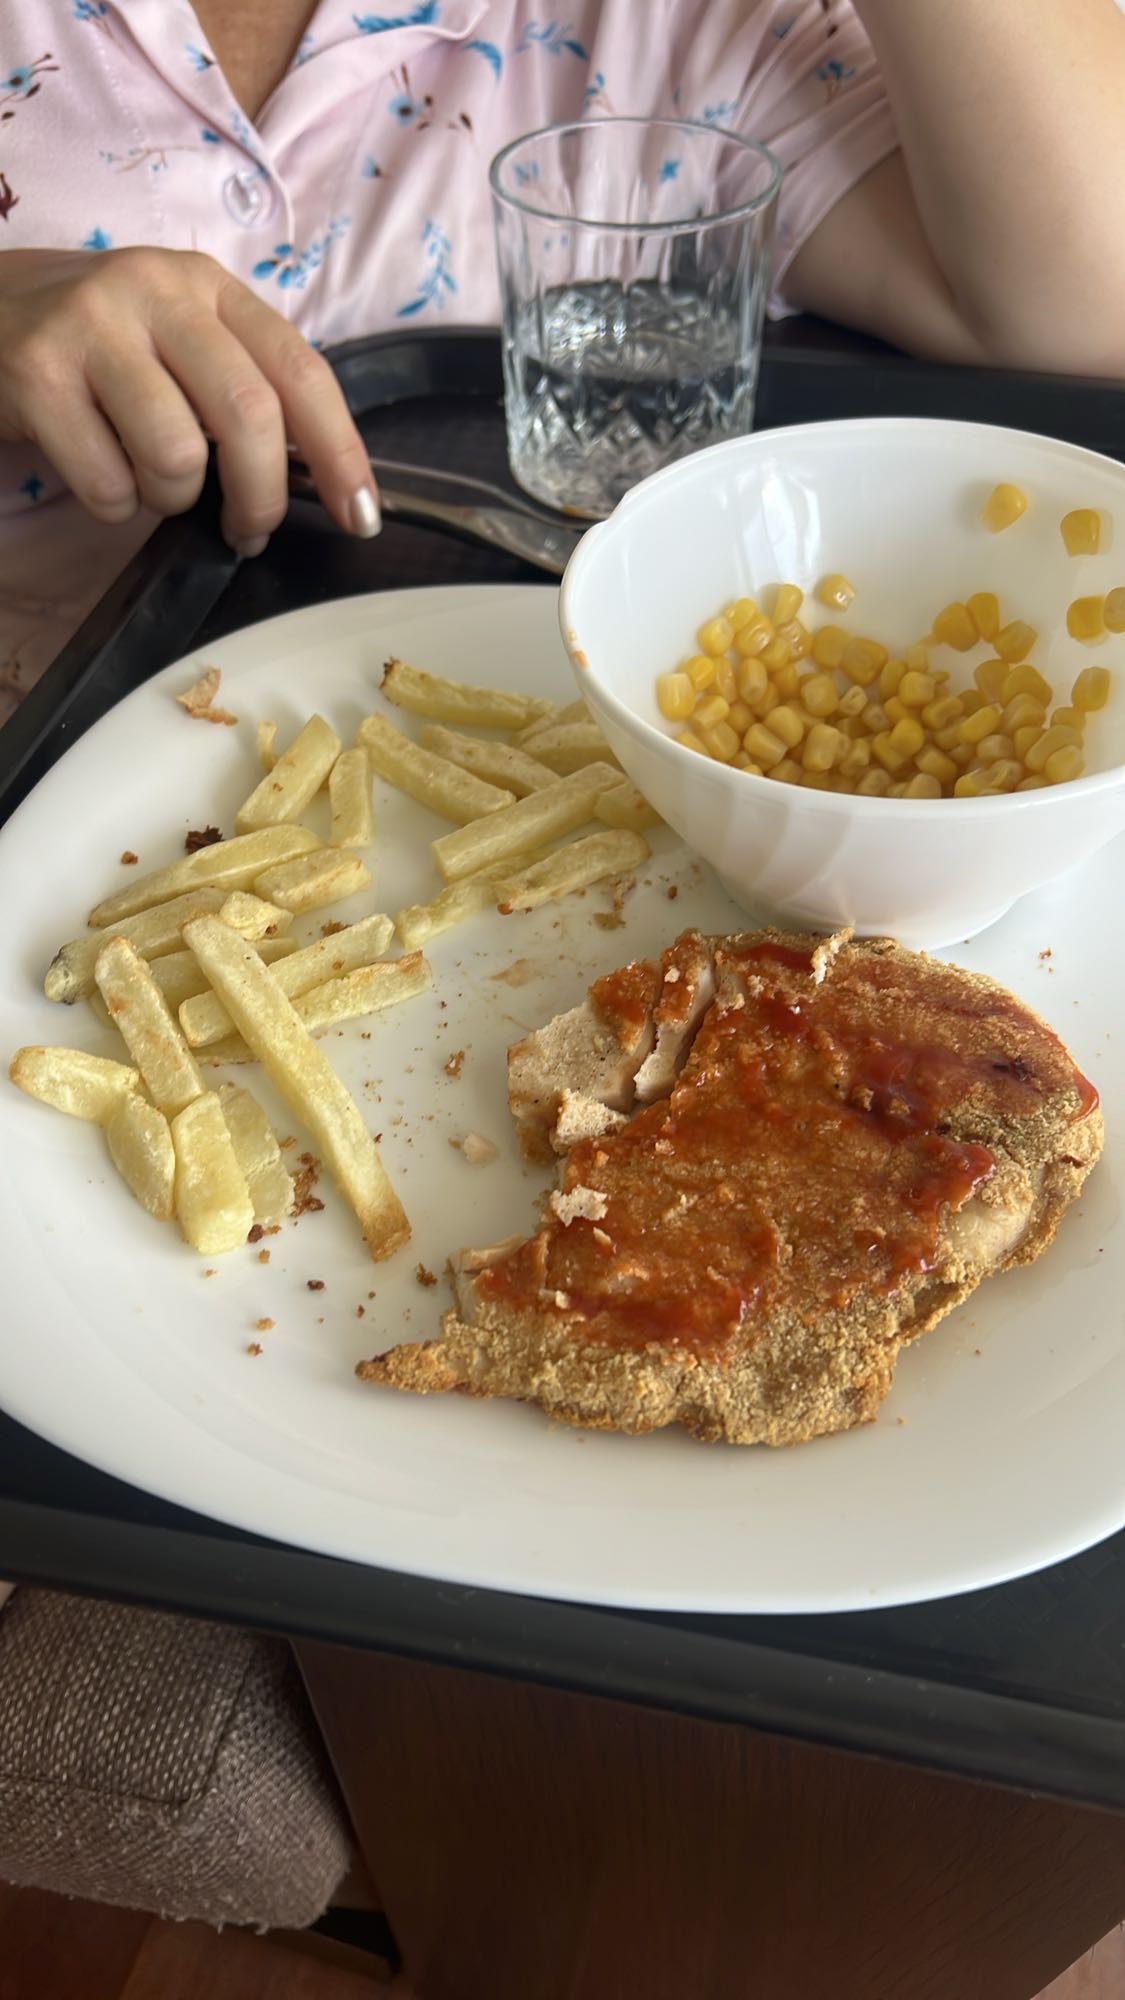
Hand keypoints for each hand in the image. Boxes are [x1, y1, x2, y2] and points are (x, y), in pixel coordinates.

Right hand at [0, 247, 380, 553]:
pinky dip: (112, 503)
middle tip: (248, 530)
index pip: (301, 371)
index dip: (340, 453)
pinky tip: (93, 467)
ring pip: (177, 458)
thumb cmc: (96, 346)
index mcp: (208, 285)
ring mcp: (92, 326)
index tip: (359, 515)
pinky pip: (108, 485)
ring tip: (145, 481)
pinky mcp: (36, 373)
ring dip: (170, 500)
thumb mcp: (176, 339)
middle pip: (249, 416)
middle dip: (260, 496)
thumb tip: (316, 480)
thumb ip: (241, 388)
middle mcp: (155, 290)